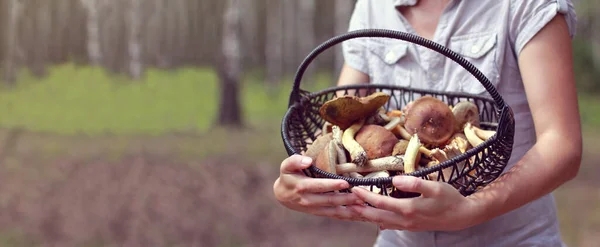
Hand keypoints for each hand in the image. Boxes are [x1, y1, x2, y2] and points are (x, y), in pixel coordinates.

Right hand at [273, 154, 365, 220]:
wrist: (282, 195)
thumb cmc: (288, 176)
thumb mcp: (286, 166)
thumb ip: (295, 161)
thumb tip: (308, 160)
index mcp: (301, 187)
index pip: (318, 186)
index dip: (332, 185)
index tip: (345, 183)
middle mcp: (308, 200)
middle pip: (329, 200)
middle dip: (346, 198)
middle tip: (360, 195)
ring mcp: (314, 208)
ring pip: (333, 210)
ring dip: (348, 209)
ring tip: (362, 205)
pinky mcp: (319, 212)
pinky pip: (334, 215)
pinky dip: (347, 215)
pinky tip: (358, 214)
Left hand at [347, 176, 482, 231]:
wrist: (463, 216)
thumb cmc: (449, 198)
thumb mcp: (435, 187)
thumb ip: (415, 183)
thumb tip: (396, 179)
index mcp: (408, 209)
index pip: (380, 203)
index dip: (365, 196)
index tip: (353, 189)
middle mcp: (405, 220)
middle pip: (376, 216)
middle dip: (360, 209)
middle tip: (345, 201)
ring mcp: (407, 225)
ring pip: (381, 222)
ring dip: (367, 216)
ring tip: (354, 209)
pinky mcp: (411, 226)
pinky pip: (390, 224)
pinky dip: (379, 220)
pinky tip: (375, 218)